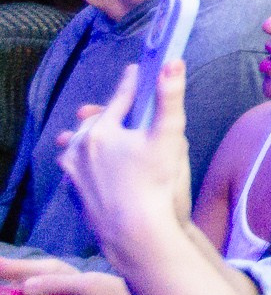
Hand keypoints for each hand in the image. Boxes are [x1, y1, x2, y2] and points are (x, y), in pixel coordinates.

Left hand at [55, 62, 191, 255]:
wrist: (134, 232)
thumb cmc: (156, 182)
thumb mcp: (170, 134)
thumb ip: (170, 96)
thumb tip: (172, 62)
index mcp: (102, 131)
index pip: (120, 98)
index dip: (132, 83)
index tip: (137, 70)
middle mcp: (80, 149)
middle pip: (95, 122)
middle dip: (108, 112)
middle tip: (118, 105)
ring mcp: (73, 174)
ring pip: (79, 146)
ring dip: (88, 136)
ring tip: (91, 132)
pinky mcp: (74, 193)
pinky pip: (77, 169)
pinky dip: (84, 161)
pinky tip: (93, 165)